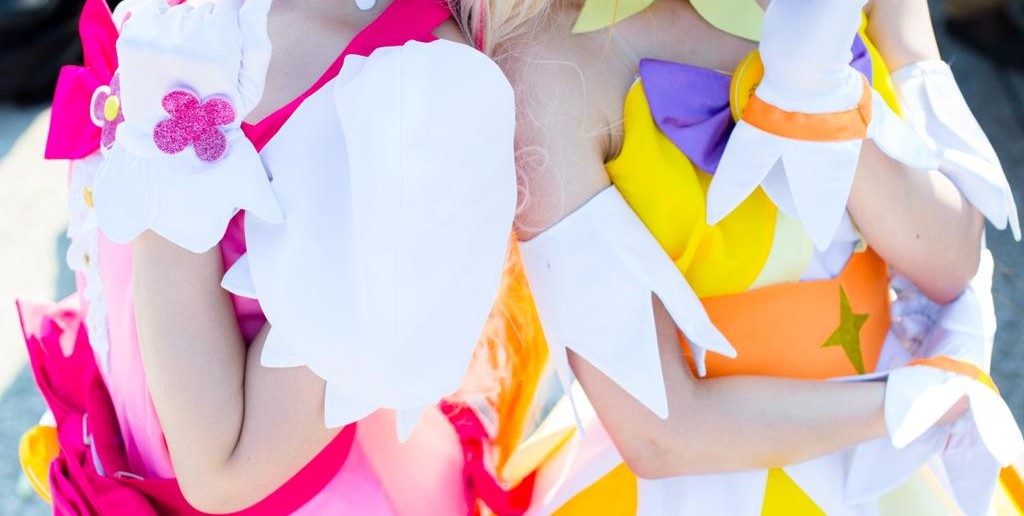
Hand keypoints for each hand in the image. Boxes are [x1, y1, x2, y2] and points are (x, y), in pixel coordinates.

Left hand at [114, 0, 271, 156]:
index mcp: (219, 47)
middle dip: (210, 28)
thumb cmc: (218, 114)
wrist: (169, 141)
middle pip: (206, 9)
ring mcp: (155, 36)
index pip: (231, 5)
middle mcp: (185, 37)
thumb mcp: (249, 85)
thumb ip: (257, 38)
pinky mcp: (132, 38)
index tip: (227, 43)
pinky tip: (164, 51)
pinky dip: (160, 23)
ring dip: (185, 29)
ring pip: (181, 10)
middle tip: (205, 64)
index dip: (232, 22)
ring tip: (184, 64)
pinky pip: (153, 10)